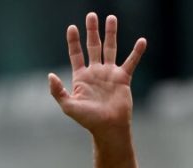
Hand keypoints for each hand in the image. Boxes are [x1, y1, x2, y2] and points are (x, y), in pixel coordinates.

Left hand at [49, 13, 145, 135]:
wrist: (108, 127)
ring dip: (111, 33)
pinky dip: (137, 52)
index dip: (74, 41)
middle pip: (93, 46)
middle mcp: (95, 72)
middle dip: (92, 31)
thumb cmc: (88, 120)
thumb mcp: (68, 106)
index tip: (72, 27)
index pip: (76, 54)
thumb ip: (58, 91)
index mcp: (81, 77)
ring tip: (111, 18)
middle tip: (91, 15)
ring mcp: (109, 74)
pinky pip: (131, 61)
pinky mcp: (123, 78)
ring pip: (111, 48)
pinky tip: (141, 41)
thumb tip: (50, 75)